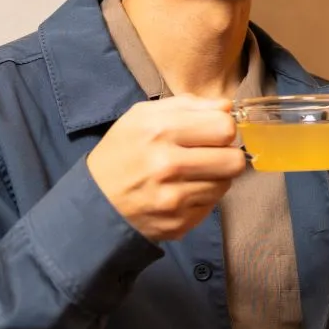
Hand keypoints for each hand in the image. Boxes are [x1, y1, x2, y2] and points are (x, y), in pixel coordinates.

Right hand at [86, 96, 244, 242]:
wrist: (95, 201)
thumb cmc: (123, 151)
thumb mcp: (143, 115)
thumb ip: (188, 104)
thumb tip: (227, 106)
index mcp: (160, 131)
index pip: (224, 127)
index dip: (223, 127)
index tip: (212, 131)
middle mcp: (168, 165)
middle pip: (234, 160)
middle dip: (227, 154)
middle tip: (211, 153)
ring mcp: (174, 199)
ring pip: (226, 184)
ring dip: (215, 176)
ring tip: (193, 172)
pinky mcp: (178, 224)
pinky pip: (212, 205)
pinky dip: (202, 196)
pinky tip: (183, 190)